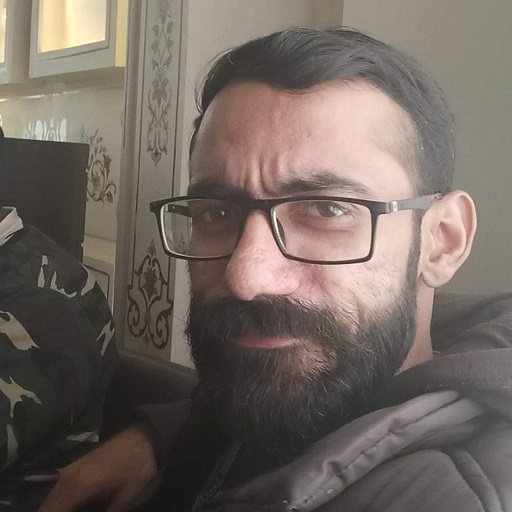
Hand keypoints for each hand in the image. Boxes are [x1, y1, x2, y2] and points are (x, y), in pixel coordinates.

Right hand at [38, 425, 157, 511]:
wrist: (145, 436)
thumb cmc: (137, 467)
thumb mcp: (123, 499)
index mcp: (75, 487)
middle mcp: (65, 478)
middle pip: (47, 508)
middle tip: (87, 510)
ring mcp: (69, 470)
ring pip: (51, 501)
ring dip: (59, 508)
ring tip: (86, 508)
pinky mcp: (75, 468)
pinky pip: (59, 493)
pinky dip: (63, 504)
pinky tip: (81, 506)